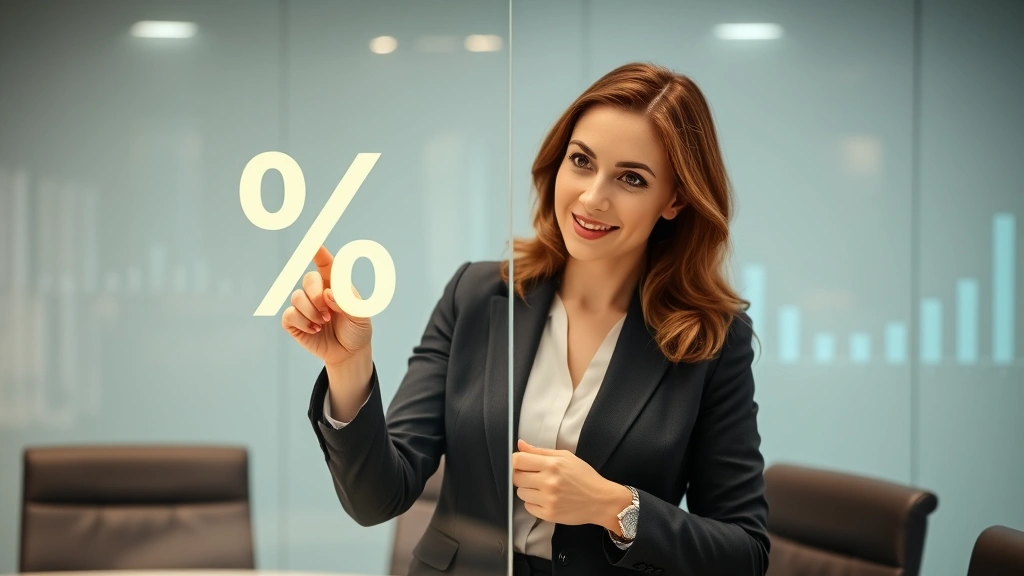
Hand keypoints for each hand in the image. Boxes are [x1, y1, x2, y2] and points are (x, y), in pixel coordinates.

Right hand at [281, 245, 372, 367]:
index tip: (314, 244)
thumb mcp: (361, 316)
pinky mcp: (295, 322)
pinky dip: (302, 322)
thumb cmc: (357, 330)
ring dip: (311, 312)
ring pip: (296, 297)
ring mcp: (305, 307)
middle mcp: (318, 292)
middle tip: (327, 312)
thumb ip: (348, 302)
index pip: (325, 264)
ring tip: (324, 323)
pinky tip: (314, 330)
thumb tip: (328, 293)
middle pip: (308, 279)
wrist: (349, 353)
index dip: (319, 252)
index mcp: (335, 285)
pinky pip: (289, 314)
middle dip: (316, 294)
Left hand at [512, 439, 632, 531]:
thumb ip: (540, 451)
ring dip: (528, 490)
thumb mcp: (565, 457)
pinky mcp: (549, 514)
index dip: (516, 461)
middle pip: (516, 477)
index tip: (522, 464)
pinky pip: (528, 507)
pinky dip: (534, 503)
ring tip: (543, 489)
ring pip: (520, 493)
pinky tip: (546, 499)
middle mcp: (548, 482)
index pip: (518, 460)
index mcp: (552, 464)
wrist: (601, 500)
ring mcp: (548, 499)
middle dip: (521, 476)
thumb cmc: (584, 476)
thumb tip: (520, 444)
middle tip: (533, 477)